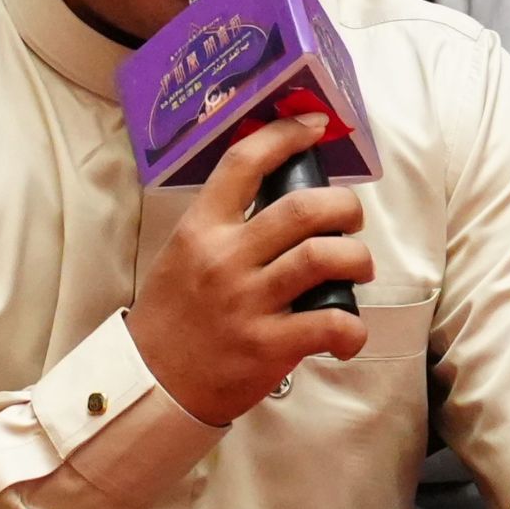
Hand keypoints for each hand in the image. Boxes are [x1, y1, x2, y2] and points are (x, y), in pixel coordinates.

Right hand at [126, 113, 371, 426]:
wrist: (152, 383)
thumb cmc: (173, 318)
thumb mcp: (183, 255)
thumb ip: (223, 226)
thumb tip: (277, 197)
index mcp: (202, 229)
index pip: (244, 163)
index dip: (285, 134)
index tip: (313, 126)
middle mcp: (226, 259)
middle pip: (302, 208)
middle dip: (344, 206)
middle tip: (350, 219)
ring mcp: (248, 302)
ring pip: (324, 258)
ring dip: (357, 259)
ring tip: (357, 268)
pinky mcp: (268, 346)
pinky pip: (330, 323)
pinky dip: (352, 328)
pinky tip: (347, 334)